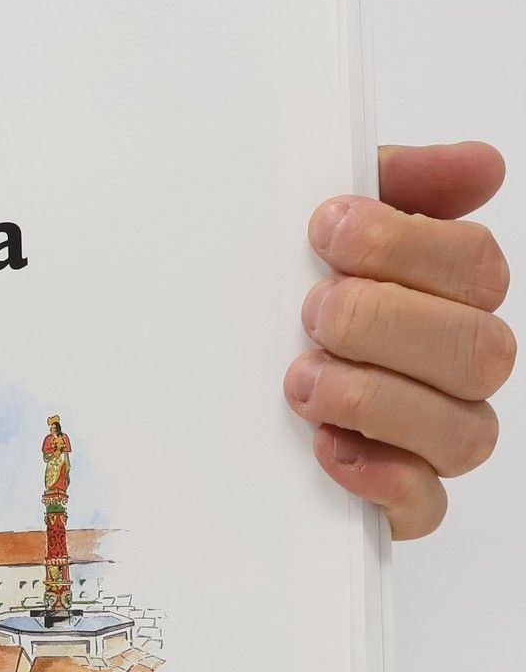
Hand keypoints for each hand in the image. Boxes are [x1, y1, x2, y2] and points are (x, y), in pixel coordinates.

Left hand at [288, 141, 511, 538]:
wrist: (191, 389)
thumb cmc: (273, 298)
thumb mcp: (314, 230)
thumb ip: (388, 185)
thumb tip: (481, 165)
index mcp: (444, 295)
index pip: (474, 266)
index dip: (408, 245)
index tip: (326, 230)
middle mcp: (453, 367)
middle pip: (480, 349)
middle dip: (389, 323)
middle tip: (313, 310)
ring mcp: (431, 438)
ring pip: (465, 431)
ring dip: (380, 399)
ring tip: (302, 381)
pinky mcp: (397, 500)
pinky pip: (425, 506)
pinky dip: (382, 480)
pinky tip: (326, 450)